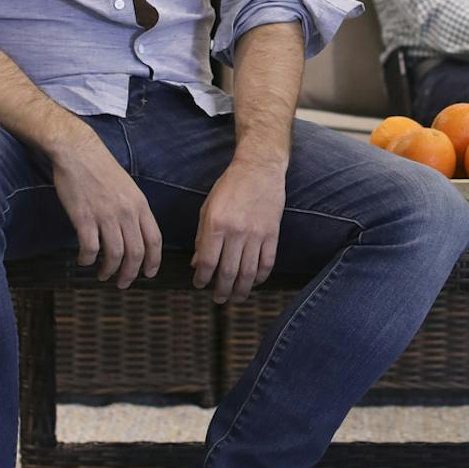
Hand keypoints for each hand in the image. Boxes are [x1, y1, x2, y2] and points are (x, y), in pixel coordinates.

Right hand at [52, 139, 162, 288]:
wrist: (78, 152)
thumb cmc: (101, 169)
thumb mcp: (128, 188)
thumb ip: (134, 211)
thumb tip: (136, 235)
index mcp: (140, 205)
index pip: (154, 240)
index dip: (153, 261)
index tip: (149, 274)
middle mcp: (126, 212)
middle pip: (136, 253)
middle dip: (131, 274)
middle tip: (123, 283)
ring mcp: (105, 215)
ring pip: (114, 254)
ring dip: (109, 270)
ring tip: (103, 275)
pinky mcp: (84, 217)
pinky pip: (90, 248)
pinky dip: (87, 260)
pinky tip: (84, 260)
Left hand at [193, 156, 285, 303]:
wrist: (259, 168)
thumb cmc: (229, 186)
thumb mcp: (208, 208)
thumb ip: (202, 237)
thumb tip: (196, 263)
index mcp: (216, 224)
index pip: (207, 262)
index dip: (202, 278)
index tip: (199, 284)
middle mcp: (236, 232)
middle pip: (228, 272)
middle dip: (221, 290)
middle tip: (218, 299)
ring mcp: (256, 234)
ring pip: (249, 272)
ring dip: (241, 290)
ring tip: (235, 298)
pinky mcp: (272, 233)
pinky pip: (267, 263)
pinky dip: (261, 277)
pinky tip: (255, 282)